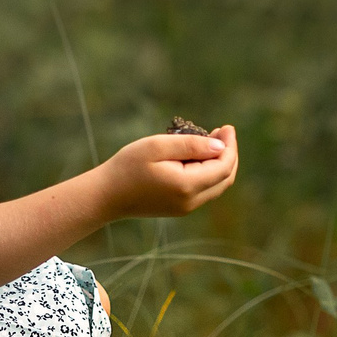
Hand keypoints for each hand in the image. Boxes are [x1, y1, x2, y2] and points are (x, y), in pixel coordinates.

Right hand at [100, 125, 238, 220]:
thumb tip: (220, 147)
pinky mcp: (179, 208)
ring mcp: (186, 208)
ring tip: (212, 141)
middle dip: (228, 154)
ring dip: (219, 163)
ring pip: (216, 186)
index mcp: (187, 185)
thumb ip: (191, 145)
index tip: (227, 127)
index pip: (223, 167)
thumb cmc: (128, 166)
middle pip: (224, 178)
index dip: (230, 146)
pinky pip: (204, 190)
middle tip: (223, 132)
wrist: (106, 195)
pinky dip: (208, 172)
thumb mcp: (157, 146)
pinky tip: (198, 156)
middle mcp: (191, 201)